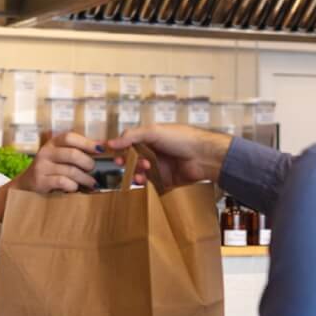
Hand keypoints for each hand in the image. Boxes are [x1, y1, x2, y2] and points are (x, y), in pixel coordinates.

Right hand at [0, 131, 99, 219]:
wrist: (26, 184)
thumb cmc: (50, 169)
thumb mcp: (60, 156)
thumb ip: (77, 151)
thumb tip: (103, 146)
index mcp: (53, 143)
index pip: (70, 137)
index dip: (87, 142)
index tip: (100, 149)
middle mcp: (46, 152)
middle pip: (72, 154)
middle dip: (88, 163)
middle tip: (94, 169)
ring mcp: (42, 166)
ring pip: (70, 170)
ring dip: (85, 178)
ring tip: (92, 183)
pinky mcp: (40, 181)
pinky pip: (62, 182)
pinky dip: (73, 186)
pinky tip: (76, 188)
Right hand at [107, 124, 231, 190]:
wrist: (204, 156)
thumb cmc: (182, 139)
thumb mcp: (154, 132)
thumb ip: (132, 136)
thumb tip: (111, 143)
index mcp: (152, 138)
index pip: (130, 142)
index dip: (120, 147)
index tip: (111, 151)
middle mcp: (154, 152)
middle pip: (132, 158)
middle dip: (126, 161)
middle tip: (122, 163)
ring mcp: (159, 167)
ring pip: (139, 171)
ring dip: (135, 171)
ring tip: (140, 169)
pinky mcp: (164, 180)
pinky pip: (149, 183)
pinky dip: (142, 181)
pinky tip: (142, 179)